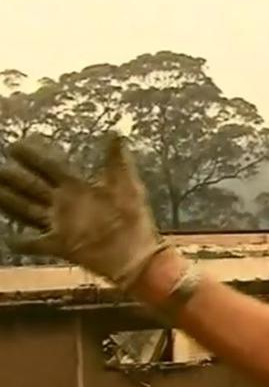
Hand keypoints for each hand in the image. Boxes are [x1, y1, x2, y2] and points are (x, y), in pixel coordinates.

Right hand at [0, 134, 168, 288]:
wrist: (138, 254)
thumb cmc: (134, 218)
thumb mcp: (127, 185)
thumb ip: (118, 161)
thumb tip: (117, 132)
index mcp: (78, 187)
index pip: (49, 168)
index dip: (32, 158)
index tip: (13, 147)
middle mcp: (65, 204)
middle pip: (31, 188)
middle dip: (12, 178)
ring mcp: (61, 225)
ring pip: (27, 211)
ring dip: (9, 203)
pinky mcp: (61, 246)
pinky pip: (36, 244)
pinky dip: (22, 243)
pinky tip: (8, 239)